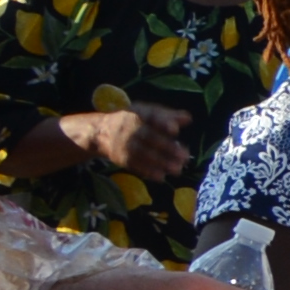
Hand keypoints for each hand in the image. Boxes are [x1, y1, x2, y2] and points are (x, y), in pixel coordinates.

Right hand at [50, 101, 191, 174]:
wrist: (102, 132)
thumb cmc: (134, 120)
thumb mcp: (148, 112)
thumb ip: (168, 115)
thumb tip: (188, 119)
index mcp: (138, 114)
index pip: (150, 117)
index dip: (162, 122)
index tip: (175, 130)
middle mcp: (129, 129)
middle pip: (149, 138)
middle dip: (167, 148)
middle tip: (184, 156)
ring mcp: (124, 144)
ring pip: (143, 154)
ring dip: (160, 163)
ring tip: (177, 169)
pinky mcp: (121, 158)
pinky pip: (134, 165)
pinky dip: (147, 171)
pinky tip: (161, 177)